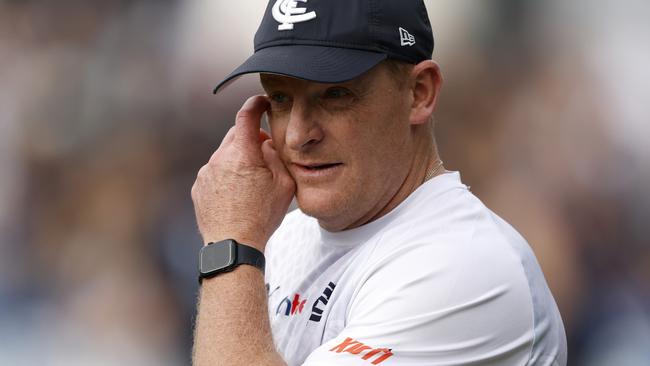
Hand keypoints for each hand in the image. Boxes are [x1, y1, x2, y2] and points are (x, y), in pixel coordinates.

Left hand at [191, 95, 295, 250]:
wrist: (233, 244)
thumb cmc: (262, 216)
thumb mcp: (284, 185)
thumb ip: (276, 156)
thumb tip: (266, 143)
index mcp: (243, 153)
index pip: (247, 115)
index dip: (256, 104)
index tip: (262, 102)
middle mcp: (220, 158)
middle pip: (236, 134)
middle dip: (251, 139)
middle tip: (265, 155)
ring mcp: (206, 172)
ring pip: (225, 154)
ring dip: (238, 159)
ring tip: (251, 183)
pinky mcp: (199, 186)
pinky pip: (215, 171)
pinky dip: (226, 175)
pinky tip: (237, 194)